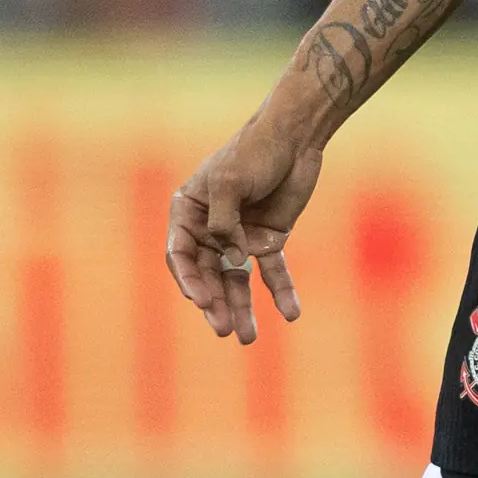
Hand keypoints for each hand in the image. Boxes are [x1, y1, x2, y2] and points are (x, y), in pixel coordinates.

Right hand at [168, 116, 321, 344]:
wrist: (296, 138)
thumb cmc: (255, 152)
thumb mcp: (231, 181)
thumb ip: (225, 222)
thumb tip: (234, 259)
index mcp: (188, 212)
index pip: (181, 255)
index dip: (190, 281)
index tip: (203, 302)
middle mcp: (210, 229)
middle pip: (208, 274)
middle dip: (216, 303)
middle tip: (224, 330)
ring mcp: (239, 237)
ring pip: (236, 281)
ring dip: (242, 308)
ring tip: (247, 338)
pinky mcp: (268, 240)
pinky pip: (273, 272)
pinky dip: (281, 292)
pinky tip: (290, 313)